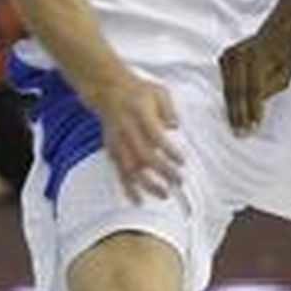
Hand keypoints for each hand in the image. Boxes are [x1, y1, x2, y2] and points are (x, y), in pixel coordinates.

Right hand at [90, 71, 184, 201]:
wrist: (108, 90)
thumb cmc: (139, 91)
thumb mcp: (159, 91)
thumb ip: (169, 109)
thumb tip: (175, 126)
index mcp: (139, 114)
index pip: (155, 136)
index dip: (169, 150)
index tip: (182, 161)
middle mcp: (127, 130)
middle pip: (144, 155)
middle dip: (163, 171)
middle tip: (179, 181)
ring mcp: (117, 141)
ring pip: (129, 167)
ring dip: (146, 184)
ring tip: (163, 195)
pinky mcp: (112, 149)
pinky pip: (118, 171)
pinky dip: (127, 187)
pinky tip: (138, 200)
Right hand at [220, 28, 290, 134]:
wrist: (275, 36)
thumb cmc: (282, 59)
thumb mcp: (284, 76)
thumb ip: (268, 89)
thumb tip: (252, 107)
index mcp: (258, 56)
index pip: (254, 88)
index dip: (253, 109)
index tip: (253, 127)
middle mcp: (240, 53)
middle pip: (237, 90)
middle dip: (239, 114)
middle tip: (241, 134)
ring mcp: (229, 54)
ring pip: (228, 89)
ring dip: (231, 110)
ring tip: (235, 129)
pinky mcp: (222, 59)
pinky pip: (224, 84)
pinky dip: (229, 100)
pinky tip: (231, 114)